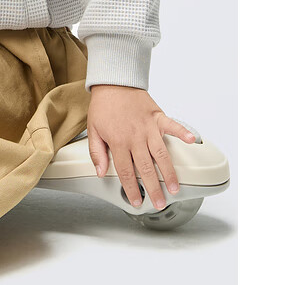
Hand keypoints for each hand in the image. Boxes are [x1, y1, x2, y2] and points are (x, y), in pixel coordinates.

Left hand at [87, 85, 196, 209]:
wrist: (113, 81)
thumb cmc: (103, 105)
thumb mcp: (93, 129)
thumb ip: (97, 152)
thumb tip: (101, 172)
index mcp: (118, 141)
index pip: (125, 171)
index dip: (131, 189)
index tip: (137, 201)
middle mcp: (135, 137)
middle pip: (146, 168)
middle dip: (153, 188)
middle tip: (160, 203)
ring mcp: (148, 127)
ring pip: (161, 154)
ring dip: (169, 172)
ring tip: (174, 187)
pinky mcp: (157, 116)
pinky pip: (172, 125)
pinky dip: (182, 132)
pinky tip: (191, 141)